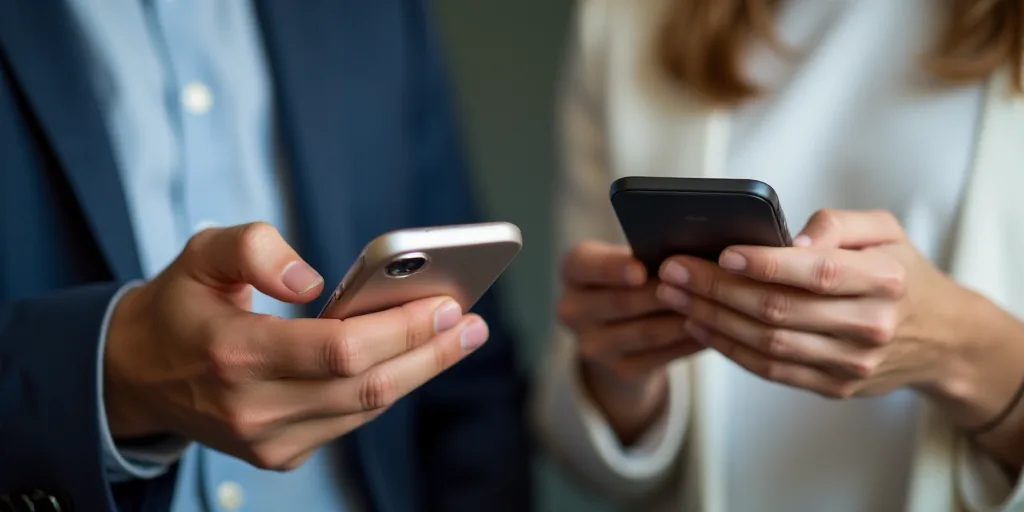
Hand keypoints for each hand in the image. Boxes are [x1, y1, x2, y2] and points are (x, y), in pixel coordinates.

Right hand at [103, 222, 488, 469]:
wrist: (136, 375)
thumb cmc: (181, 305)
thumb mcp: (201, 254)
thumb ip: (254, 248)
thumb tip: (312, 280)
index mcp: (233, 354)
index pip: (339, 350)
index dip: (401, 329)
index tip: (448, 303)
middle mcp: (253, 409)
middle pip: (368, 387)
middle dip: (429, 353)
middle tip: (471, 323)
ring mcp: (267, 441)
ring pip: (366, 410)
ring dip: (420, 372)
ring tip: (459, 338)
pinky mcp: (279, 454)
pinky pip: (350, 421)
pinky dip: (387, 389)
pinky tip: (415, 359)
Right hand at [557, 240, 701, 441]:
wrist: (620, 326)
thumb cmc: (634, 277)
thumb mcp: (629, 258)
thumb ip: (648, 253)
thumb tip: (691, 255)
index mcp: (574, 270)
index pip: (585, 264)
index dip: (612, 268)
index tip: (641, 270)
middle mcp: (572, 309)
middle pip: (620, 302)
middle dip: (662, 293)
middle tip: (700, 284)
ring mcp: (593, 345)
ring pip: (646, 332)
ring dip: (683, 319)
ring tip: (716, 307)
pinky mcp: (619, 370)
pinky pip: (661, 356)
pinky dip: (689, 342)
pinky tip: (713, 330)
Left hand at [655, 209, 975, 399]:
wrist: (940, 338)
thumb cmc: (898, 272)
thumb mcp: (885, 231)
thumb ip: (838, 223)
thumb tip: (792, 239)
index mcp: (885, 279)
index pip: (819, 272)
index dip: (766, 264)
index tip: (721, 252)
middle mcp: (871, 325)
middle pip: (779, 309)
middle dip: (716, 289)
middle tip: (672, 270)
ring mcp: (852, 362)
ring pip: (767, 342)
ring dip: (711, 318)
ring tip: (672, 295)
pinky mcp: (835, 387)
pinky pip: (770, 370)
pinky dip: (728, 348)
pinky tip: (698, 325)